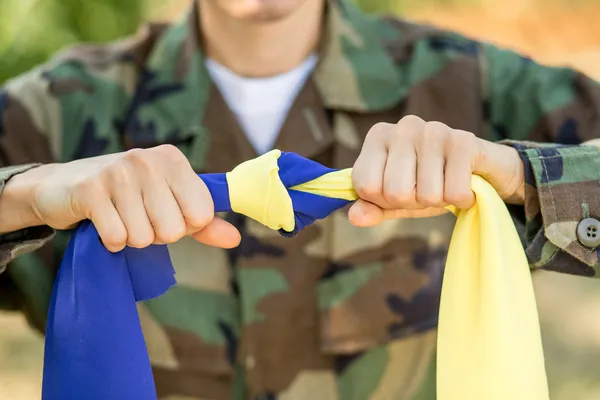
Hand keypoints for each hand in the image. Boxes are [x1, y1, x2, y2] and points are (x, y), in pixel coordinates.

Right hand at [4, 145, 240, 251]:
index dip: (185, 225)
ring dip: (131, 238)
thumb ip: (202, 221)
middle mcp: (147, 159)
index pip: (202, 214)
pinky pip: (118, 238)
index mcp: (173, 159)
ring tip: (118, 216)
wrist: (62, 186)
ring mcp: (118, 172)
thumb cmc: (126, 196)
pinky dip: (110, 241)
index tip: (164, 212)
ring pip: (145, 237)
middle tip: (137, 216)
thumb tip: (235, 239)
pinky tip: (102, 222)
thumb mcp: (168, 202)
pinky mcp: (91, 190)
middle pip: (174, 230)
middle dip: (156, 234)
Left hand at [349, 115, 524, 226]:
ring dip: (440, 200)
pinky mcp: (464, 141)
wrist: (485, 170)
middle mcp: (404, 127)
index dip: (384, 200)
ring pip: (426, 195)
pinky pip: (454, 193)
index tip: (401, 190)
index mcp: (379, 136)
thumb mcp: (396, 199)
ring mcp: (434, 130)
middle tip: (427, 188)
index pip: (366, 187)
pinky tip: (465, 183)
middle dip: (413, 202)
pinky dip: (462, 199)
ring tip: (446, 183)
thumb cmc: (432, 182)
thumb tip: (354, 217)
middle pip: (395, 192)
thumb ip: (372, 207)